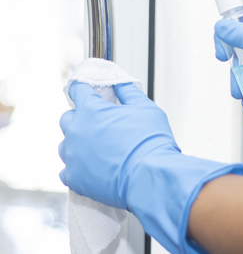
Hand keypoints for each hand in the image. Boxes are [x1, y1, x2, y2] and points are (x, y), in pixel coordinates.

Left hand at [59, 81, 242, 252]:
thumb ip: (131, 92)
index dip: (85, 86)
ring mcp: (77, 155)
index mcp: (95, 111)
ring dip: (83, 138)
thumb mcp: (146, 109)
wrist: (155, 179)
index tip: (88, 86)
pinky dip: (83, 162)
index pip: (78, 89)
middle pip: (71, 114)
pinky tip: (101, 161)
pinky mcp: (79, 176)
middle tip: (104, 118)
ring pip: (70, 140)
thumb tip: (125, 81)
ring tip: (106, 143)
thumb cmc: (155, 144)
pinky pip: (72, 166)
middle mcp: (81, 131)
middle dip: (86, 113)